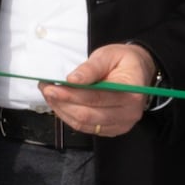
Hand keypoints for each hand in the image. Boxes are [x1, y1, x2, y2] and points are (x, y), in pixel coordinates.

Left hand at [42, 42, 157, 137]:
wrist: (139, 72)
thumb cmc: (123, 61)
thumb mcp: (108, 55)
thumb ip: (91, 67)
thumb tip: (72, 80)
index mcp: (131, 92)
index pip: (96, 97)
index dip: (70, 94)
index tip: (51, 87)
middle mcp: (129, 113)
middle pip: (87, 114)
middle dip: (62, 103)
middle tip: (46, 90)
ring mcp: (121, 124)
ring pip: (83, 124)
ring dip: (62, 111)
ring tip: (50, 96)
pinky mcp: (112, 129)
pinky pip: (86, 128)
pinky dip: (70, 117)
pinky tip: (61, 105)